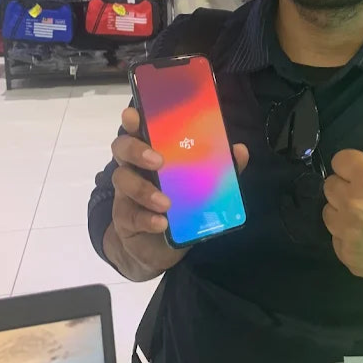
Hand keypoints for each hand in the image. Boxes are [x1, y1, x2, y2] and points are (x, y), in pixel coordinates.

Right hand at [107, 107, 248, 280]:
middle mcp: (134, 168)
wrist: (158, 248)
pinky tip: (161, 223)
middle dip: (137, 150)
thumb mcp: (201, 187)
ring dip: (144, 190)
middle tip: (159, 161)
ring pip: (123, 180)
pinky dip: (147, 218)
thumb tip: (239, 150)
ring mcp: (126, 194)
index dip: (133, 120)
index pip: (138, 130)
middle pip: (122, 149)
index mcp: (151, 153)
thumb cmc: (179, 207)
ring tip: (166, 202)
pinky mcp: (124, 219)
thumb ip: (219, 169)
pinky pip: (130, 215)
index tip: (133, 114)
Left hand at [323, 92, 362, 281]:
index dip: (356, 167)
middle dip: (348, 188)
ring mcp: (347, 233)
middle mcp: (352, 204)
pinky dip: (347, 236)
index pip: (339, 161)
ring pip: (328, 212)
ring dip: (343, 212)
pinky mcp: (345, 255)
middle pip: (330, 186)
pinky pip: (334, 237)